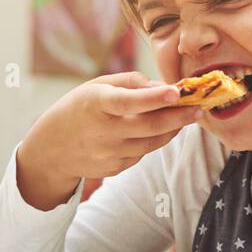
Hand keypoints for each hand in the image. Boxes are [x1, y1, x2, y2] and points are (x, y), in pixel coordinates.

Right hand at [16, 72, 199, 209]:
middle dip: (178, 117)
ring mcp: (107, 154)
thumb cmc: (81, 108)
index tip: (176, 91)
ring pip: (151, 143)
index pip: (126, 102)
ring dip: (172, 129)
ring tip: (188, 116)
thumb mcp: (97, 86)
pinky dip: (154, 141)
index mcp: (94, 104)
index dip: (152, 98)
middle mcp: (101, 131)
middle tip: (199, 108)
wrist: (51, 149)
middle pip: (148, 127)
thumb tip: (164, 88)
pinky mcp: (113, 169)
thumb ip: (131, 82)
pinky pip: (142, 154)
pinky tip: (158, 130)